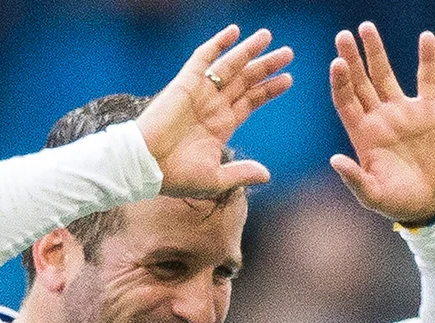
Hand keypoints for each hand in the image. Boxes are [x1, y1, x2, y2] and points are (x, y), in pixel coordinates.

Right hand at [137, 25, 293, 197]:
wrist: (146, 166)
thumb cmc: (176, 177)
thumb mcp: (215, 179)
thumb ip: (241, 174)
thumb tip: (267, 175)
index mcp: (221, 125)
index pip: (251, 101)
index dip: (269, 89)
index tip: (288, 79)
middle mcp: (213, 105)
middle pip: (246, 80)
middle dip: (267, 66)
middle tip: (288, 53)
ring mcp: (200, 93)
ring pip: (230, 66)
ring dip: (249, 50)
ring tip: (268, 36)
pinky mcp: (185, 83)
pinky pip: (203, 58)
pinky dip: (218, 44)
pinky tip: (234, 31)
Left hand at [328, 22, 434, 223]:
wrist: (434, 202)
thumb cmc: (399, 202)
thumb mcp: (374, 195)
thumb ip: (355, 179)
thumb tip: (334, 160)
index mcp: (362, 135)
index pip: (346, 102)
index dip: (340, 83)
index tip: (336, 63)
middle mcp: (379, 118)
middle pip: (360, 82)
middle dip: (351, 59)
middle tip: (342, 36)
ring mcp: (403, 111)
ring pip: (385, 74)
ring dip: (376, 51)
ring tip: (366, 27)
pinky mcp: (429, 110)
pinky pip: (427, 78)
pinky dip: (427, 58)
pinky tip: (426, 37)